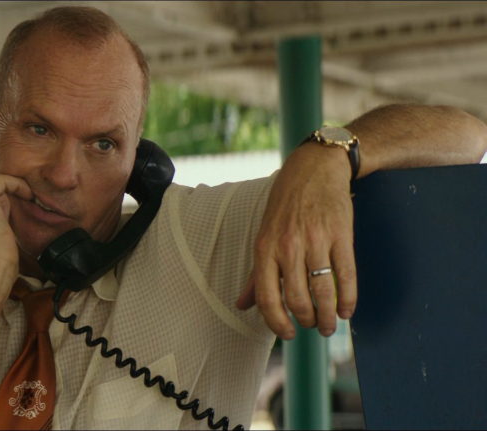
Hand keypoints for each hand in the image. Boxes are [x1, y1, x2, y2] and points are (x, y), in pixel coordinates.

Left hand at [236, 144, 358, 338]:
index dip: (277, 322)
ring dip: (327, 316)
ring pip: (322, 292)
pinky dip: (347, 299)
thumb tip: (242, 305)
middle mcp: (288, 246)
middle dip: (306, 321)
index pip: (268, 297)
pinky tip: (346, 310)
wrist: (314, 169)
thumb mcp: (263, 236)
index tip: (287, 334)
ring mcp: (316, 240)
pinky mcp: (341, 235)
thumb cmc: (285, 206)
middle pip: (298, 299)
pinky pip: (346, 275)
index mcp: (265, 249)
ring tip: (328, 326)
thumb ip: (257, 274)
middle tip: (312, 327)